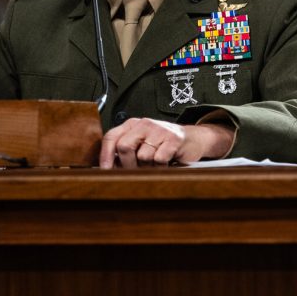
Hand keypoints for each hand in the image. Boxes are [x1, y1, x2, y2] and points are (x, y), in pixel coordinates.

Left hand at [99, 118, 233, 168]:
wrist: (192, 140)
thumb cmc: (163, 146)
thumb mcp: (142, 145)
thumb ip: (126, 153)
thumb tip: (107, 170)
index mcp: (132, 125)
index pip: (111, 137)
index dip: (105, 156)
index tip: (104, 171)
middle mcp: (144, 124)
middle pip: (124, 147)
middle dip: (128, 164)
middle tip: (137, 171)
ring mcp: (159, 130)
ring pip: (143, 157)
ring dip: (148, 167)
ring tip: (156, 164)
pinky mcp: (173, 139)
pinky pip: (159, 160)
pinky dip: (161, 166)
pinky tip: (166, 162)